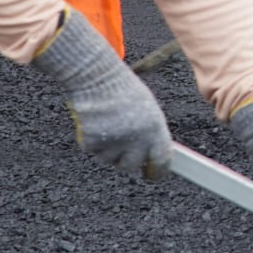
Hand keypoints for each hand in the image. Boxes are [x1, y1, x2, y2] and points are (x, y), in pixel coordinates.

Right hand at [30, 10, 172, 179]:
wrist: (97, 77)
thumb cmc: (124, 91)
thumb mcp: (147, 110)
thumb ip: (150, 134)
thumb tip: (152, 156)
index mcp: (155, 130)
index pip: (161, 161)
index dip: (157, 171)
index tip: (153, 175)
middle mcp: (136, 139)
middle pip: (130, 166)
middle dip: (125, 159)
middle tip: (121, 146)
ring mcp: (113, 142)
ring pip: (108, 160)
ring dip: (107, 149)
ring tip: (107, 124)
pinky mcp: (92, 142)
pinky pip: (92, 150)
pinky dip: (91, 140)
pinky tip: (94, 121)